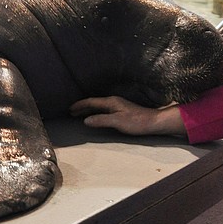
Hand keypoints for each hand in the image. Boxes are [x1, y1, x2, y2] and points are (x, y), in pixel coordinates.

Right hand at [69, 96, 186, 136]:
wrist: (152, 122)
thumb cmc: (136, 122)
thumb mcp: (117, 122)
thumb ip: (101, 120)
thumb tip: (86, 120)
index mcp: (111, 102)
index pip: (91, 101)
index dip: (80, 105)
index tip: (70, 109)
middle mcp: (113, 102)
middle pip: (94, 103)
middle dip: (82, 107)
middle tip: (71, 112)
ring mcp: (118, 106)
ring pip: (99, 106)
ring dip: (88, 110)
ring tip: (79, 114)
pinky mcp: (121, 111)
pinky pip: (104, 110)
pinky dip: (96, 112)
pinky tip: (96, 117)